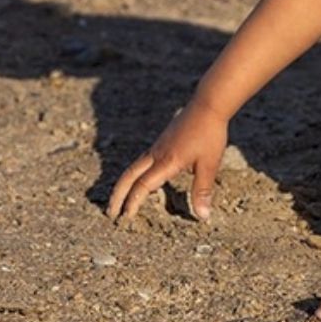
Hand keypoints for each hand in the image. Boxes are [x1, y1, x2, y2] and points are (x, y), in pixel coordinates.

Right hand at [107, 99, 227, 221]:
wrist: (208, 104)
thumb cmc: (210, 134)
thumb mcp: (209, 164)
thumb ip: (202, 190)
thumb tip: (202, 216)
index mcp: (166, 162)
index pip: (143, 186)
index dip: (133, 202)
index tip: (126, 217)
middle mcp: (156, 154)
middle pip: (129, 175)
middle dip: (118, 195)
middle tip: (110, 212)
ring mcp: (157, 146)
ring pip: (133, 167)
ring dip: (124, 184)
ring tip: (120, 199)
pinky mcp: (162, 141)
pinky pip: (142, 160)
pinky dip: (135, 174)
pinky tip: (141, 179)